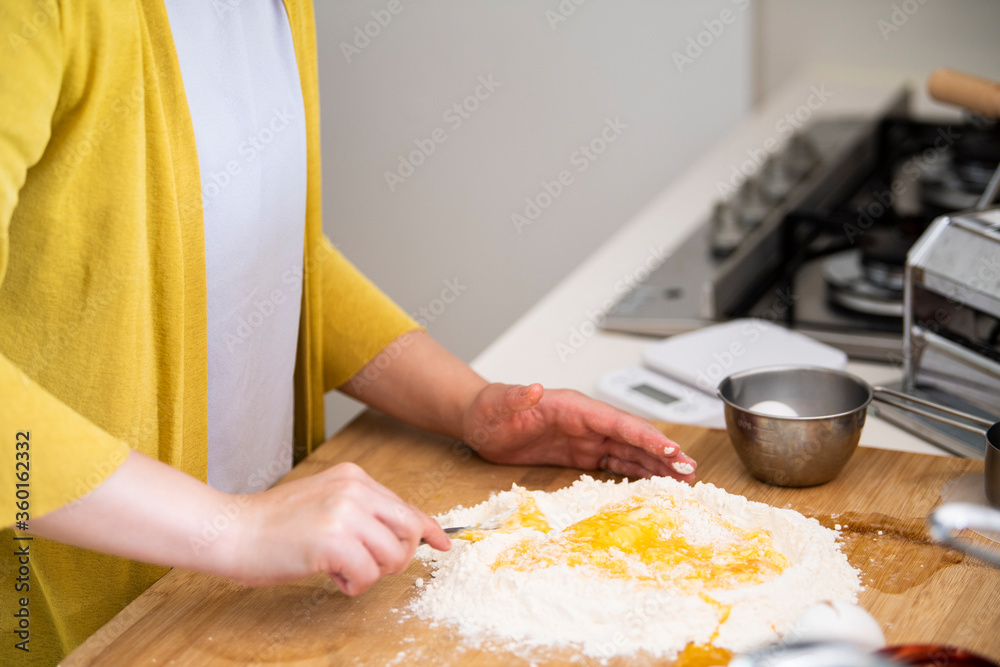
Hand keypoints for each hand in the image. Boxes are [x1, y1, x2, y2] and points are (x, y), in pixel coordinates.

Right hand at [232, 462, 449, 593]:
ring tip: (342, 569)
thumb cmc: (274, 526)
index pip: (406, 506)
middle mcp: (354, 489)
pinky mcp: (333, 541)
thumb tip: (405, 535)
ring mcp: (344, 513)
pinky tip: (332, 577)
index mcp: (354, 477)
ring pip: (393, 556)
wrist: (232, 531)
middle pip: (410, 530)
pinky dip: (355, 585)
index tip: (442, 543)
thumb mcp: (326, 503)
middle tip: (369, 567)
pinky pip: (369, 575)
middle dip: (399, 557)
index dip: (429, 529)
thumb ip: (363, 513)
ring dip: (372, 574)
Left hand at [462, 383, 696, 481]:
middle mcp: (585, 421)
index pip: (617, 421)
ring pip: (629, 450)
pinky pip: (614, 462)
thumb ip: (516, 397)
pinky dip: (636, 472)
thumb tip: (533, 388)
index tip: (670, 450)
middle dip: (662, 453)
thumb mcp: (498, 403)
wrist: (480, 421)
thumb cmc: (489, 409)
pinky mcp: (580, 453)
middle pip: (632, 437)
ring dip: (655, 465)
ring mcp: (585, 437)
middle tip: (689, 472)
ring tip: (682, 481)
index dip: (645, 436)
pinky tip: (653, 483)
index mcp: (573, 407)